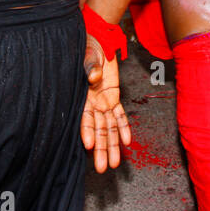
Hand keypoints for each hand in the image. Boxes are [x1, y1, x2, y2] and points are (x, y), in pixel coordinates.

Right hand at [80, 35, 130, 172]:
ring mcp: (104, 102)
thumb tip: (95, 77)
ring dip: (112, 146)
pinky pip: (119, 116)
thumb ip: (91, 67)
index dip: (86, 131)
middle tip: (101, 168)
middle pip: (97, 131)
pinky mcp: (113, 97)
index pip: (84, 117)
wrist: (98, 41)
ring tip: (115, 164)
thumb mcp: (88, 55)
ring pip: (109, 128)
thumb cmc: (89, 48)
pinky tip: (126, 142)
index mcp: (83, 95)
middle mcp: (93, 103)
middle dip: (100, 150)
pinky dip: (123, 128)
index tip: (87, 145)